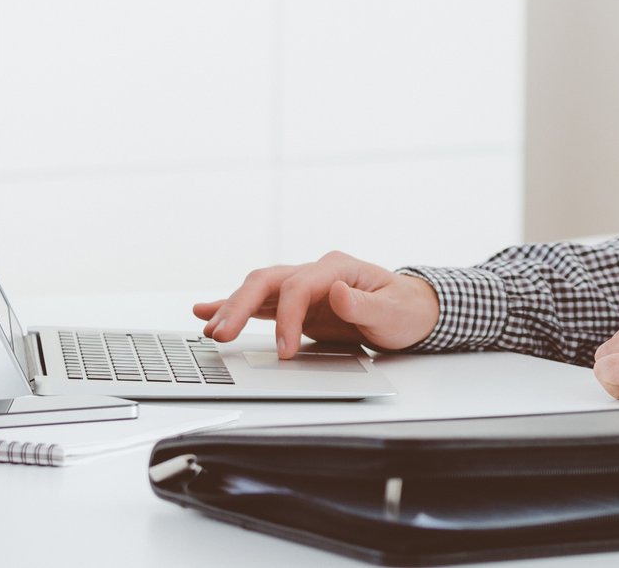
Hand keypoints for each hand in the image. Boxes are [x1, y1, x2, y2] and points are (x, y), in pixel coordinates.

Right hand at [193, 251, 439, 357]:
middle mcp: (316, 272)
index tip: (285, 350)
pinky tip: (208, 311)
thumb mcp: (392, 311)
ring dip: (232, 308)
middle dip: (242, 306)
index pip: (299, 286)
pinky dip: (235, 307)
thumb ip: (363, 303)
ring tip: (209, 329)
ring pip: (259, 290)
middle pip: (269, 280)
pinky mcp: (297, 304)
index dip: (288, 318)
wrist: (411, 311)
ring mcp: (304, 286)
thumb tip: (336, 291)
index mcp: (337, 267)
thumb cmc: (404, 310)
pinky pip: (262, 303)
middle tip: (223, 335)